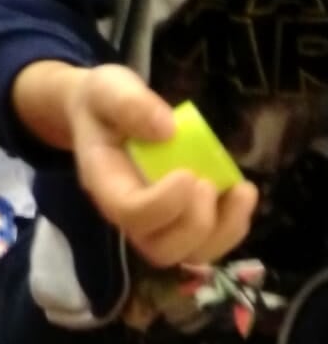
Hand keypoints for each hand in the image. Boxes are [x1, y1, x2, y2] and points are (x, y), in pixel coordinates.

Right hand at [64, 65, 257, 267]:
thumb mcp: (108, 88)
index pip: (129, 214)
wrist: (101, 114)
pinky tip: (242, 192)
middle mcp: (127, 214)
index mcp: (104, 183)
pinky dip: (233, 226)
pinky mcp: (180, 220)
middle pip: (159, 249)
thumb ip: (129, 103)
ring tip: (241, 192)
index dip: (163, 204)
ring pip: (189, 255)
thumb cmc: (102, 102)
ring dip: (223, 231)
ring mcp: (155, 222)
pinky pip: (208, 243)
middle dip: (194, 224)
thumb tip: (169, 128)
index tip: (188, 173)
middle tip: (208, 183)